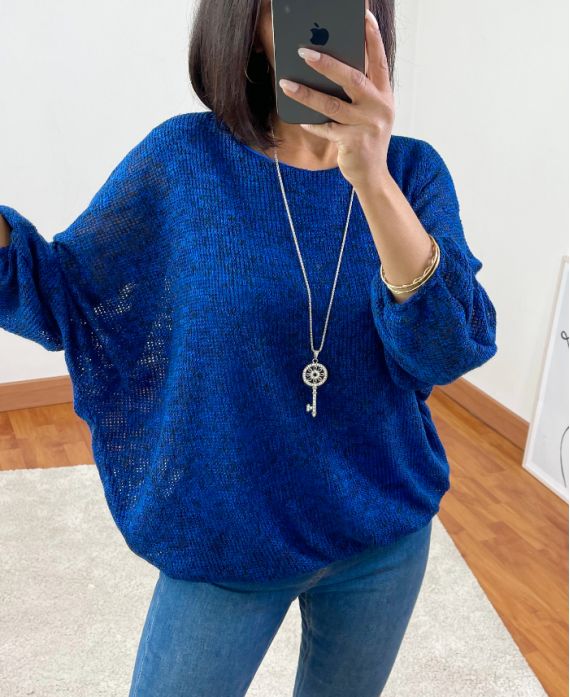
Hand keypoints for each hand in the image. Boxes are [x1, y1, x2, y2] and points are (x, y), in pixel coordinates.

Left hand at [278, 9, 394, 189]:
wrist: (372, 175)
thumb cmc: (365, 137)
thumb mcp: (369, 112)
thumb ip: (358, 92)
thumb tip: (327, 67)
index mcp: (385, 94)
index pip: (379, 60)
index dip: (371, 37)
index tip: (362, 16)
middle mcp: (379, 107)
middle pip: (352, 79)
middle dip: (327, 63)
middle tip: (303, 51)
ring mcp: (367, 126)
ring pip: (332, 105)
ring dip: (306, 93)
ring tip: (286, 83)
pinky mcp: (353, 143)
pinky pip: (326, 129)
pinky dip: (310, 122)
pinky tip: (297, 115)